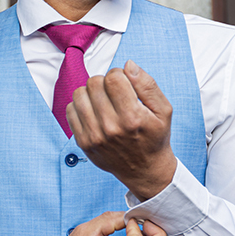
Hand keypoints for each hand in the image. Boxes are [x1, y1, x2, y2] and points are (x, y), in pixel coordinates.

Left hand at [67, 60, 177, 200]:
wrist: (144, 170)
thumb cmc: (154, 138)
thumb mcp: (163, 110)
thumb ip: (147, 85)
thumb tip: (128, 65)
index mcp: (132, 118)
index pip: (113, 77)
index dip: (119, 75)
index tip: (125, 84)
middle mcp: (111, 128)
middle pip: (94, 83)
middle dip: (105, 83)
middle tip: (115, 94)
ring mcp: (94, 136)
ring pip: (79, 93)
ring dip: (91, 93)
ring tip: (104, 102)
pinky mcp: (83, 142)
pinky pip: (71, 110)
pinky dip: (81, 106)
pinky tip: (95, 112)